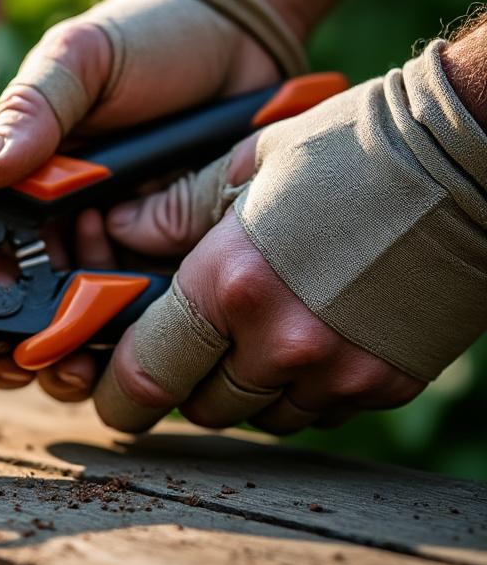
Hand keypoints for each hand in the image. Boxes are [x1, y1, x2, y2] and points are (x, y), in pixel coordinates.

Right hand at [0, 0, 277, 399]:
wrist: (243, 34)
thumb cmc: (145, 39)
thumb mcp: (78, 60)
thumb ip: (29, 112)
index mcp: (25, 198)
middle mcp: (69, 237)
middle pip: (36, 322)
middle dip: (39, 354)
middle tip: (61, 353)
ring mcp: (128, 256)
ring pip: (98, 336)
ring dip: (97, 349)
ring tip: (114, 317)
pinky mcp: (184, 265)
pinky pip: (164, 319)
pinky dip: (157, 333)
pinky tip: (162, 318)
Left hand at [84, 34, 486, 433]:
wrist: (472, 156)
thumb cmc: (354, 148)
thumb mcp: (247, 164)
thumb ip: (174, 211)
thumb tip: (118, 232)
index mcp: (230, 283)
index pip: (147, 375)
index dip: (119, 396)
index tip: (113, 398)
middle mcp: (281, 340)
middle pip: (200, 406)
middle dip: (185, 384)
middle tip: (191, 347)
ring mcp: (339, 370)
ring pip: (260, 416)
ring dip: (245, 389)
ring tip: (256, 335)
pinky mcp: (387, 384)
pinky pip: (319, 412)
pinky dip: (301, 390)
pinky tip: (309, 340)